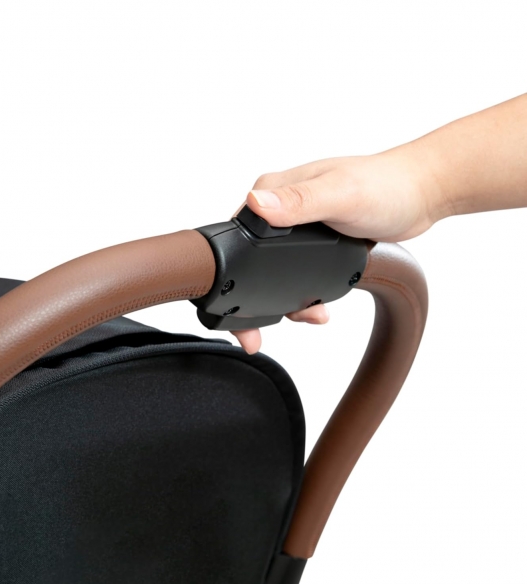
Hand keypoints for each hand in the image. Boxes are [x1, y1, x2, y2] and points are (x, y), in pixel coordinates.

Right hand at [231, 143, 443, 352]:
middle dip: (254, 297)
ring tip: (310, 314)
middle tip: (259, 331)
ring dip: (284, 300)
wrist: (419, 195)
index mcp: (274, 190)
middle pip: (249, 258)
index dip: (231, 271)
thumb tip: (256, 203)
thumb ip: (299, 201)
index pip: (236, 233)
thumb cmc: (386, 186)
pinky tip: (317, 305)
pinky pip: (294, 272)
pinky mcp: (312, 239)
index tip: (235, 304)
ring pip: (272, 271)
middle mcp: (279, 206)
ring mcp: (295, 224)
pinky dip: (301, 294)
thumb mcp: (341, 195)